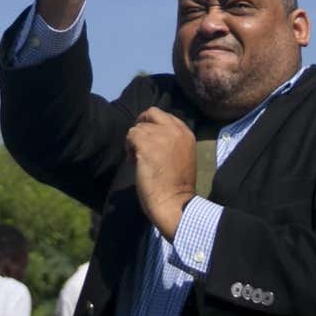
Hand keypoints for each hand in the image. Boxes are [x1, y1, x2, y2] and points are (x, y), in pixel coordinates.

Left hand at [126, 107, 196, 239]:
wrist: (174, 202)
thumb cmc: (177, 186)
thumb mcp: (182, 156)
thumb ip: (171, 142)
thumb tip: (151, 136)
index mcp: (186, 133)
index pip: (166, 116)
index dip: (154, 125)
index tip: (150, 140)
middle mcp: (175, 130)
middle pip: (152, 113)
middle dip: (142, 124)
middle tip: (137, 142)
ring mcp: (160, 135)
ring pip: (138, 127)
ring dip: (134, 142)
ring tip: (137, 160)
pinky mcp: (146, 144)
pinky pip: (130, 136)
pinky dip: (128, 148)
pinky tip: (133, 162)